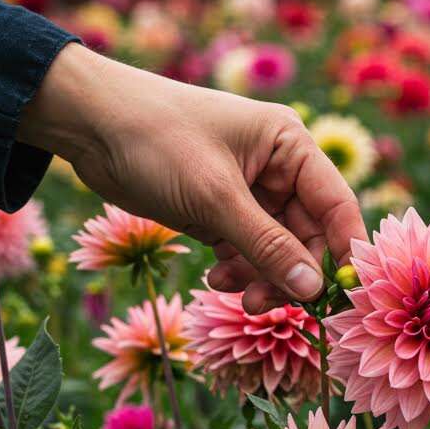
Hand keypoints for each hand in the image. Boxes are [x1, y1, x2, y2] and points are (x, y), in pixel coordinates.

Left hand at [17, 43, 365, 312]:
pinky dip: (237, 270)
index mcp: (290, 146)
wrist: (87, 123)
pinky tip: (216, 278)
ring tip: (234, 292)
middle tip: (266, 304)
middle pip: (307, 235)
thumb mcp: (215, 197)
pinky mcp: (219, 210)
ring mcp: (249, 191)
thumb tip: (313, 290)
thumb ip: (267, 247)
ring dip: (261, 277)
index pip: (337, 205)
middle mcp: (278, 168)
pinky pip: (246, 251)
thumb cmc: (156, 141)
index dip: (342, 252)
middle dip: (291, 272)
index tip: (341, 297)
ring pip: (276, 250)